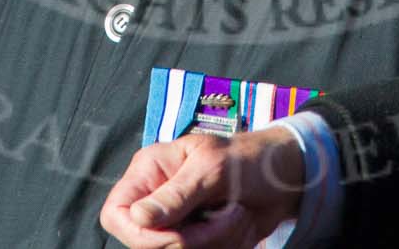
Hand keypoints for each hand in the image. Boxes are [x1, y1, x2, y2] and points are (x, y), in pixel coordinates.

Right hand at [100, 128, 306, 247]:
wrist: (283, 177)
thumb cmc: (246, 159)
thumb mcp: (212, 168)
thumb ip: (177, 194)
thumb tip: (138, 217)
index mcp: (150, 172)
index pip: (116, 214)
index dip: (139, 234)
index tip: (177, 233)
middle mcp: (158, 200)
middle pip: (149, 244)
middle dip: (195, 238)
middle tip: (229, 214)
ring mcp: (178, 224)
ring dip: (218, 242)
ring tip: (240, 215)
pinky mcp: (199, 242)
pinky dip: (227, 247)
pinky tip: (241, 225)